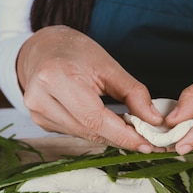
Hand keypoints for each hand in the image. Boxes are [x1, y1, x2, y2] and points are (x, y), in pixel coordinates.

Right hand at [17, 25, 163, 151]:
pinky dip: (96, 132)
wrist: (44, 48)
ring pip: (84, 136)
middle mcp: (41, 97)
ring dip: (110, 136)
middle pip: (90, 130)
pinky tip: (108, 125)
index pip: (95, 118)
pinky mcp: (40, 121)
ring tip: (130, 130)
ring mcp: (38, 112)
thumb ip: (134, 93)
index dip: (124, 135)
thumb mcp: (109, 66)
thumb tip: (154, 120)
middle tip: (147, 140)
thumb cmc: (76, 52)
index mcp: (56, 77)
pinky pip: (76, 133)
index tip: (148, 144)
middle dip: (121, 138)